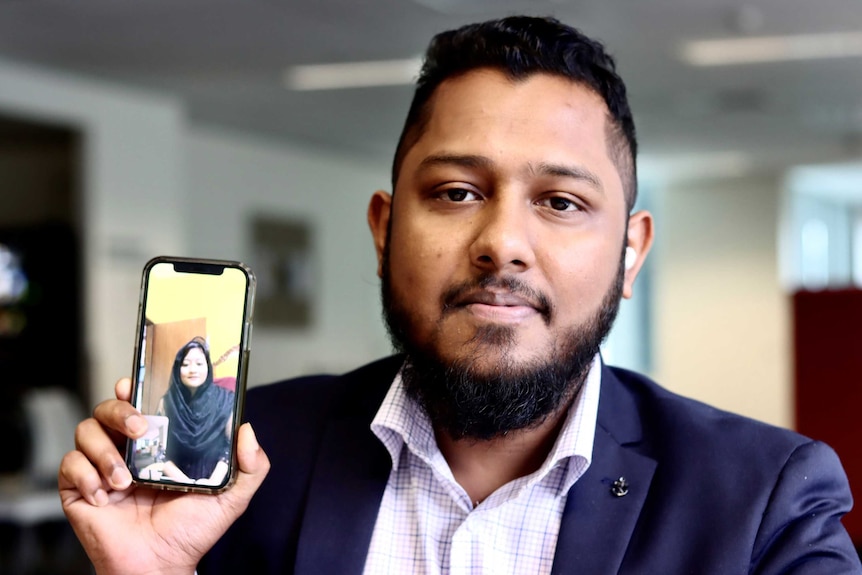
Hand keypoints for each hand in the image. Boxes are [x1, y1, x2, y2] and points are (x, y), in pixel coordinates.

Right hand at [58, 378, 269, 574]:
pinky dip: (85, 476)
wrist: (161, 564)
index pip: (141, 403)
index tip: (135, 384)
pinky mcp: (79, 489)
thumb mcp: (232, 496)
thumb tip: (247, 429)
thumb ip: (251, 465)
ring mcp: (101, 467)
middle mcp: (128, 450)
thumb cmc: (192, 531)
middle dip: (119, 411)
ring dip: (104, 452)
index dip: (134, 388)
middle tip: (139, 430)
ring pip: (86, 431)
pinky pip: (69, 465)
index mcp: (159, 444)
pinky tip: (105, 496)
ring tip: (123, 480)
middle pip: (108, 408)